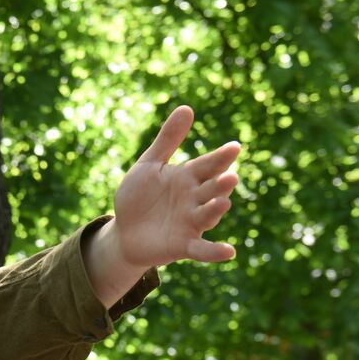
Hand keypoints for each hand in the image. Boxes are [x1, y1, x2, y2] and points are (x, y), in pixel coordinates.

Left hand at [110, 106, 241, 269]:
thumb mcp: (149, 165)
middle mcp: (195, 199)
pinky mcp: (183, 245)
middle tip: (231, 176)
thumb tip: (186, 108)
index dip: (221, 158)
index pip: (208, 165)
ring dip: (216, 210)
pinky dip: (214, 251)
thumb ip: (168, 140)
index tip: (234, 147)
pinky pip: (202, 249)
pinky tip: (229, 252)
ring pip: (208, 215)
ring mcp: (191, 223)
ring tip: (223, 202)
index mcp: (188, 177)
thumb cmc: (139, 196)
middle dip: (221, 184)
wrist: (124, 231)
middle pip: (211, 189)